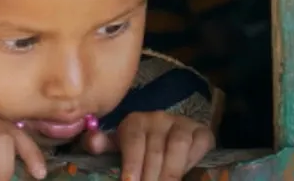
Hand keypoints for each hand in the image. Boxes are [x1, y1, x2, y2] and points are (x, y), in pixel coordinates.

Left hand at [83, 111, 214, 180]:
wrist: (173, 135)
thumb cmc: (142, 145)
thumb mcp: (120, 145)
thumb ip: (103, 144)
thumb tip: (91, 142)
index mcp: (135, 122)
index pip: (133, 143)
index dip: (132, 165)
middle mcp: (158, 118)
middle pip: (155, 149)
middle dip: (151, 175)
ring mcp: (181, 123)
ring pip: (177, 146)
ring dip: (171, 171)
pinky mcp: (201, 132)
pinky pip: (198, 145)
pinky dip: (193, 160)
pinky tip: (187, 174)